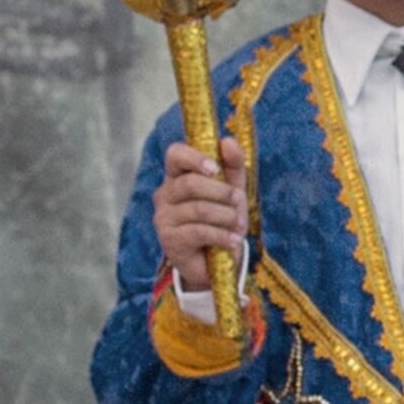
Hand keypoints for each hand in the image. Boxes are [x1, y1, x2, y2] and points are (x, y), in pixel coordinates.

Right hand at [156, 137, 248, 291]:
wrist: (216, 262)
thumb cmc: (222, 221)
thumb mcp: (233, 192)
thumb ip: (233, 167)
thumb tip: (228, 141)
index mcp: (178, 177)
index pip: (175, 154)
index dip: (194, 157)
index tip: (215, 169)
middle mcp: (165, 194)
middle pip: (190, 183)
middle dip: (222, 192)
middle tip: (239, 202)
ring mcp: (164, 217)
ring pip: (198, 209)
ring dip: (227, 217)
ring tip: (238, 225)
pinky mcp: (169, 239)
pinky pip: (199, 231)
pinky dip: (223, 235)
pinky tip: (233, 241)